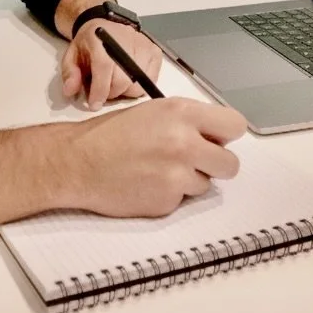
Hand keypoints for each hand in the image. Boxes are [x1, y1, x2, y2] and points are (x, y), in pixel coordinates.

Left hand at [60, 21, 162, 110]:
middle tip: (104, 89)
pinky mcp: (154, 52)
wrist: (106, 25)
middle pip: (122, 81)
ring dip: (125, 91)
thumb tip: (70, 90)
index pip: (105, 68)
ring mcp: (143, 46)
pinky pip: (150, 81)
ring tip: (116, 81)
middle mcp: (125, 41)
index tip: (95, 104)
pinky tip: (129, 77)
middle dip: (111, 93)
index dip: (100, 90)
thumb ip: (70, 73)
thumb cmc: (90, 43)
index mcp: (101, 39)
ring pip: (137, 86)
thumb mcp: (72, 55)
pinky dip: (139, 85)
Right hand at [65, 97, 248, 216]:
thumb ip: (188, 121)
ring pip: (206, 184)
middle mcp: (185, 143)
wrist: (77, 162)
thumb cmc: (109, 135)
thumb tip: (214, 135)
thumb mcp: (153, 111)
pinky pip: (183, 200)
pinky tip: (147, 183)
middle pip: (230, 164)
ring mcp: (177, 175)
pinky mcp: (167, 201)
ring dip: (189, 180)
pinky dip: (169, 194)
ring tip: (158, 170)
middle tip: (194, 161)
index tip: (217, 140)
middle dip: (215, 164)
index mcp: (182, 113)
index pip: (235, 126)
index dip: (225, 136)